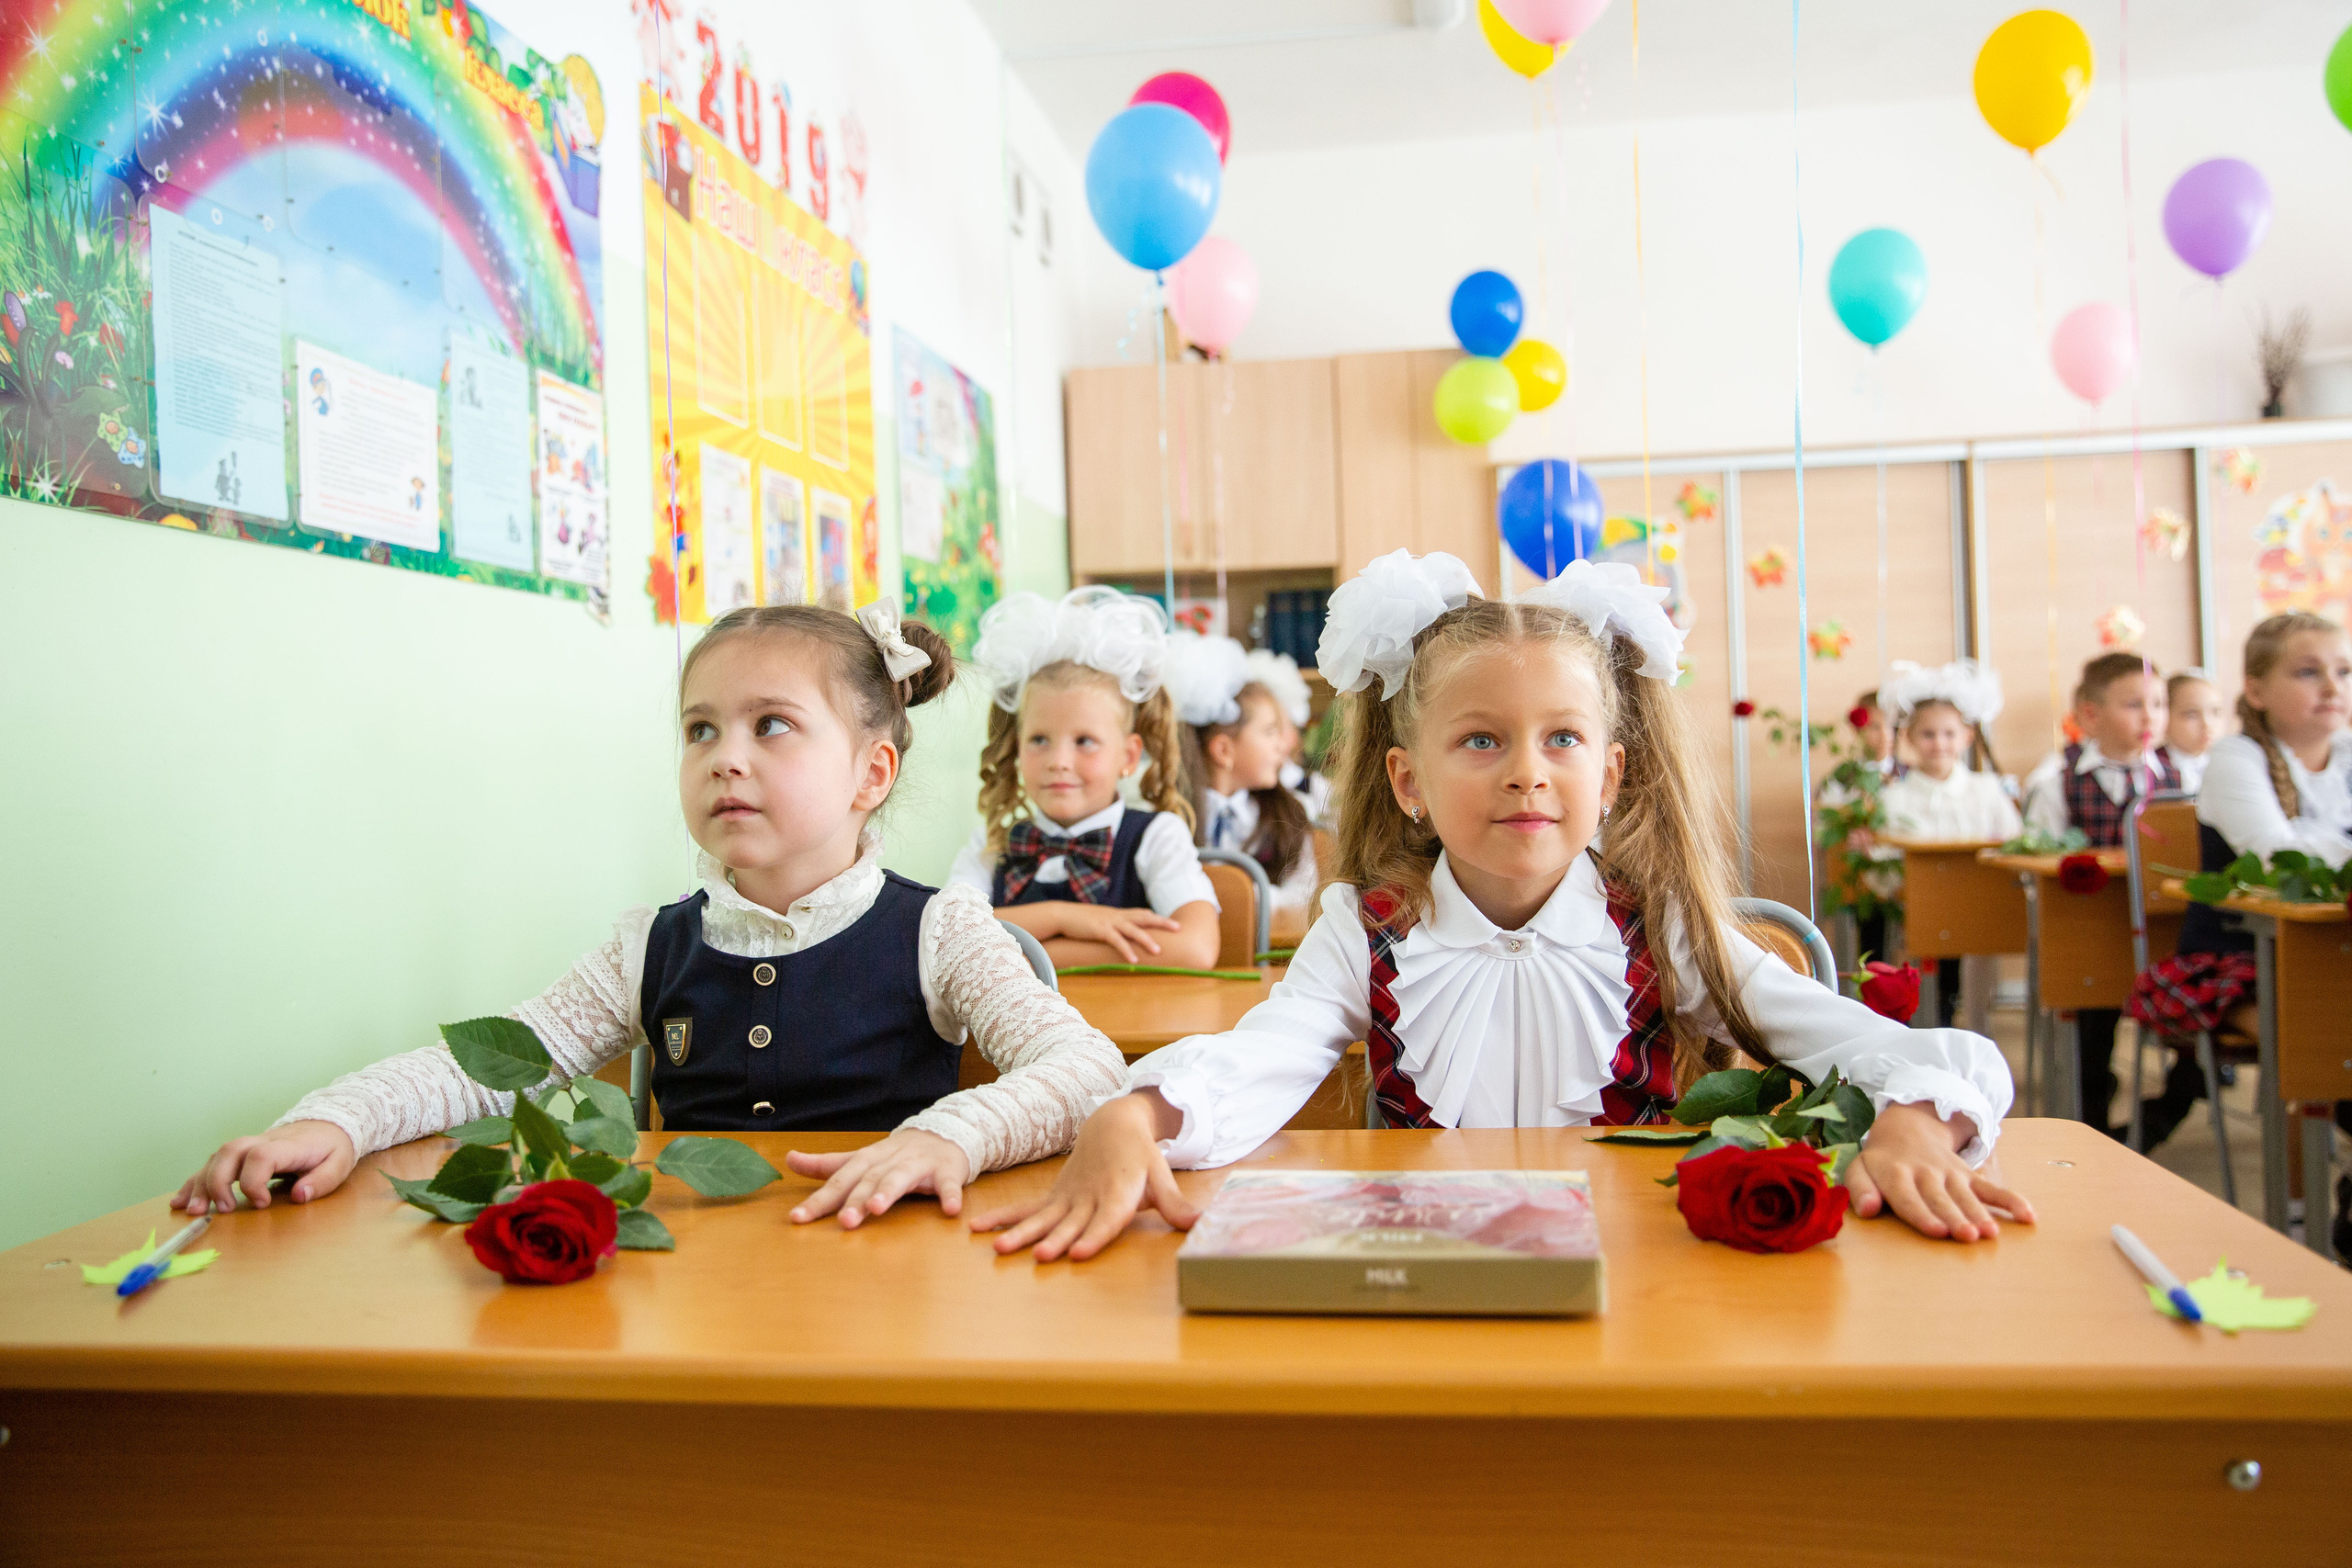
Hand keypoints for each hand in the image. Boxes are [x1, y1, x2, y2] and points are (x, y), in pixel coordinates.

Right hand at [172, 1120, 357, 1215]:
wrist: (328, 1124)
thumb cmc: (332, 1147)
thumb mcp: (339, 1164)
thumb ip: (322, 1181)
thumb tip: (299, 1196)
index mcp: (288, 1145)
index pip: (261, 1156)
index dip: (254, 1181)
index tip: (261, 1204)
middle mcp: (263, 1141)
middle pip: (229, 1151)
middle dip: (218, 1181)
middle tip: (221, 1210)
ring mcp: (249, 1146)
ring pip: (216, 1157)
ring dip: (200, 1184)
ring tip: (193, 1211)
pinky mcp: (241, 1155)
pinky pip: (211, 1164)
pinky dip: (194, 1182)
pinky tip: (180, 1201)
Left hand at [786, 1130, 972, 1227]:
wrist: (944, 1134)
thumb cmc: (896, 1155)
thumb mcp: (861, 1159)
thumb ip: (826, 1164)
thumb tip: (788, 1159)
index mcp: (867, 1161)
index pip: (839, 1180)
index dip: (819, 1199)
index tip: (798, 1218)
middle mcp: (889, 1161)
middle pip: (868, 1180)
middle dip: (855, 1200)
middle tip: (843, 1222)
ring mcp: (918, 1165)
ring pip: (900, 1178)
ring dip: (888, 1192)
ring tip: (877, 1209)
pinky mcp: (946, 1171)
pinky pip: (948, 1184)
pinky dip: (950, 1195)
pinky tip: (951, 1210)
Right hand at [970, 1092, 1198, 1260]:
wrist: (1113, 1123)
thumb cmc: (1141, 1156)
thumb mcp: (1162, 1176)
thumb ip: (1175, 1204)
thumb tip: (1201, 1224)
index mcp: (1117, 1193)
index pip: (1106, 1220)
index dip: (1093, 1236)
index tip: (1078, 1253)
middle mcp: (1089, 1197)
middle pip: (1070, 1223)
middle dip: (1054, 1240)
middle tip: (1039, 1256)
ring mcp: (1067, 1197)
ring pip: (1041, 1218)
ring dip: (1019, 1233)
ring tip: (999, 1249)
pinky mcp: (1054, 1196)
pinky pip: (1025, 1209)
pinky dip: (1002, 1218)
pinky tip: (979, 1230)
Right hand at [1052, 902, 1180, 962]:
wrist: (1061, 914)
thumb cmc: (1080, 921)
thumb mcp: (1100, 921)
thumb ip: (1112, 926)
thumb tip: (1120, 935)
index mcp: (1118, 914)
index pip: (1142, 913)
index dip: (1157, 918)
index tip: (1172, 923)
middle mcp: (1117, 916)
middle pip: (1144, 917)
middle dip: (1162, 922)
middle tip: (1178, 928)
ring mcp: (1109, 922)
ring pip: (1133, 930)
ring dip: (1147, 940)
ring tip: (1159, 951)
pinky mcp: (1099, 930)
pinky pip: (1116, 941)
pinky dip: (1126, 950)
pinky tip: (1133, 960)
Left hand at [1847, 1101, 2034, 1241]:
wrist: (1906, 1127)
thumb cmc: (1880, 1161)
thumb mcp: (1859, 1168)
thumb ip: (1859, 1189)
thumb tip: (1867, 1210)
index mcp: (1895, 1174)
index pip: (1908, 1197)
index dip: (1922, 1215)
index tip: (1937, 1231)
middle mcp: (1925, 1173)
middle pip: (1941, 1198)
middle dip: (1955, 1217)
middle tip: (1968, 1235)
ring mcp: (1950, 1173)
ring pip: (1966, 1195)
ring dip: (1980, 1213)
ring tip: (1991, 1233)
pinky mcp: (1968, 1175)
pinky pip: (1991, 1187)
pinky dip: (2010, 1200)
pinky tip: (2028, 1216)